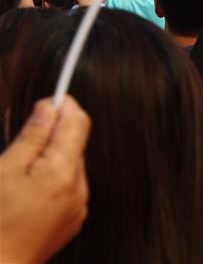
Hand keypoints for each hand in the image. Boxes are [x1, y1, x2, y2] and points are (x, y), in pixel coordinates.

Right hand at [0, 96, 90, 263]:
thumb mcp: (5, 171)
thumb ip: (32, 137)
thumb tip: (49, 108)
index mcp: (62, 173)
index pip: (79, 122)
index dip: (64, 106)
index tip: (49, 101)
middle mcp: (78, 189)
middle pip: (74, 143)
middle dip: (52, 135)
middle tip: (22, 143)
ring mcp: (78, 206)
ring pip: (70, 166)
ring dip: (51, 159)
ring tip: (20, 176)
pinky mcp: (72, 218)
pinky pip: (68, 188)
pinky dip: (52, 181)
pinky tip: (28, 193)